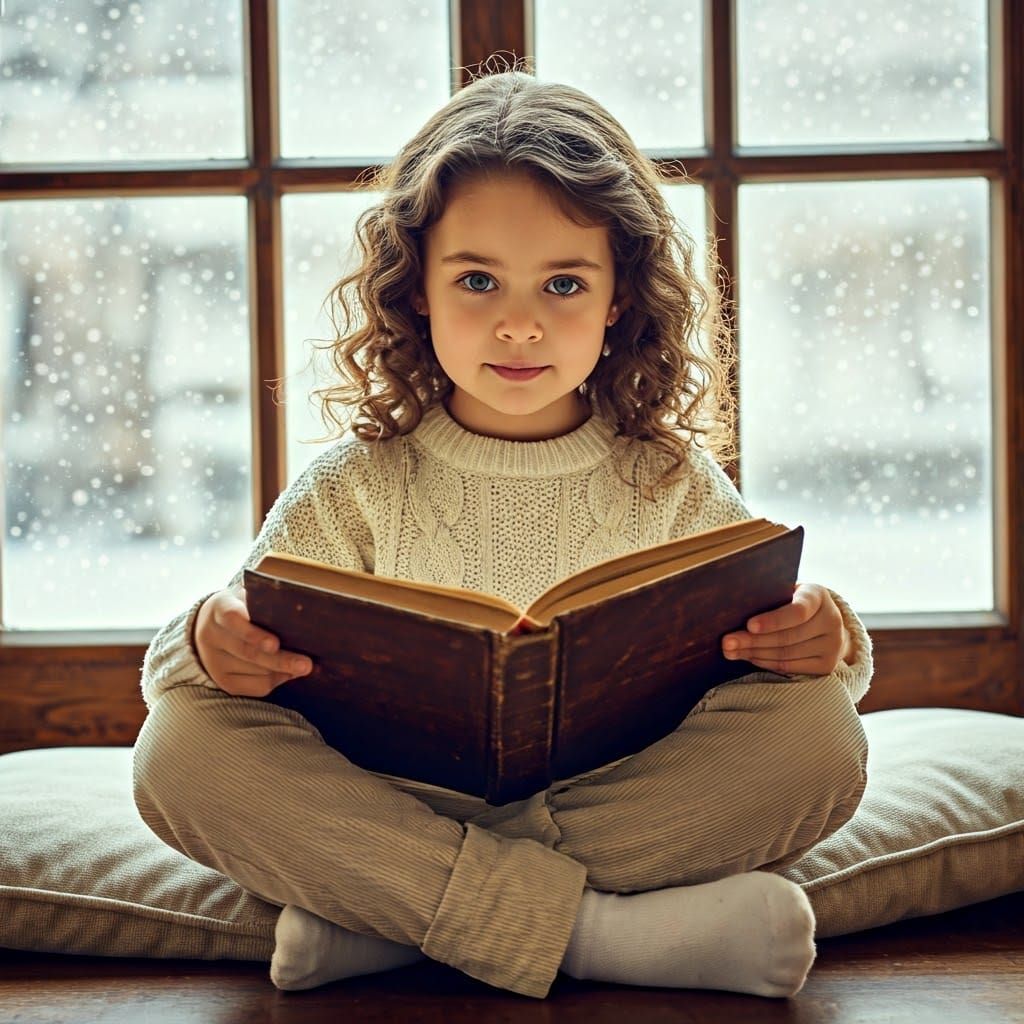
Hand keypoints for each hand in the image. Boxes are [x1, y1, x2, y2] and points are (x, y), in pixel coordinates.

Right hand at [193, 583, 313, 696]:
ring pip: (253, 671)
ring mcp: (213, 660)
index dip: (254, 634)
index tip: (275, 644)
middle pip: (247, 652)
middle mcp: (211, 635)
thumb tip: (299, 616)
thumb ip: (268, 604)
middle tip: (305, 665)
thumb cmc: (246, 608)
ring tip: (304, 667)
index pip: (233, 620)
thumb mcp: (251, 597)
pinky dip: (275, 681)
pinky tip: (287, 674)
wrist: (214, 625)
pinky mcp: (221, 680)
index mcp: (219, 608)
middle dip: (280, 660)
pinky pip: (253, 687)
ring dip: (282, 671)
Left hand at [721, 583, 852, 676]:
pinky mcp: (827, 665)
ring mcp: (832, 645)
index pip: (798, 611)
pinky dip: (765, 663)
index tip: (749, 625)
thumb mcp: (787, 591)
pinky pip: (789, 666)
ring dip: (754, 654)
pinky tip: (749, 658)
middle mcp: (831, 620)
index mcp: (818, 595)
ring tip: (730, 651)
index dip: (773, 620)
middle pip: (788, 636)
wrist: (824, 622)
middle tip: (727, 642)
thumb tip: (734, 609)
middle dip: (753, 640)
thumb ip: (769, 597)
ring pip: (786, 654)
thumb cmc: (793, 601)